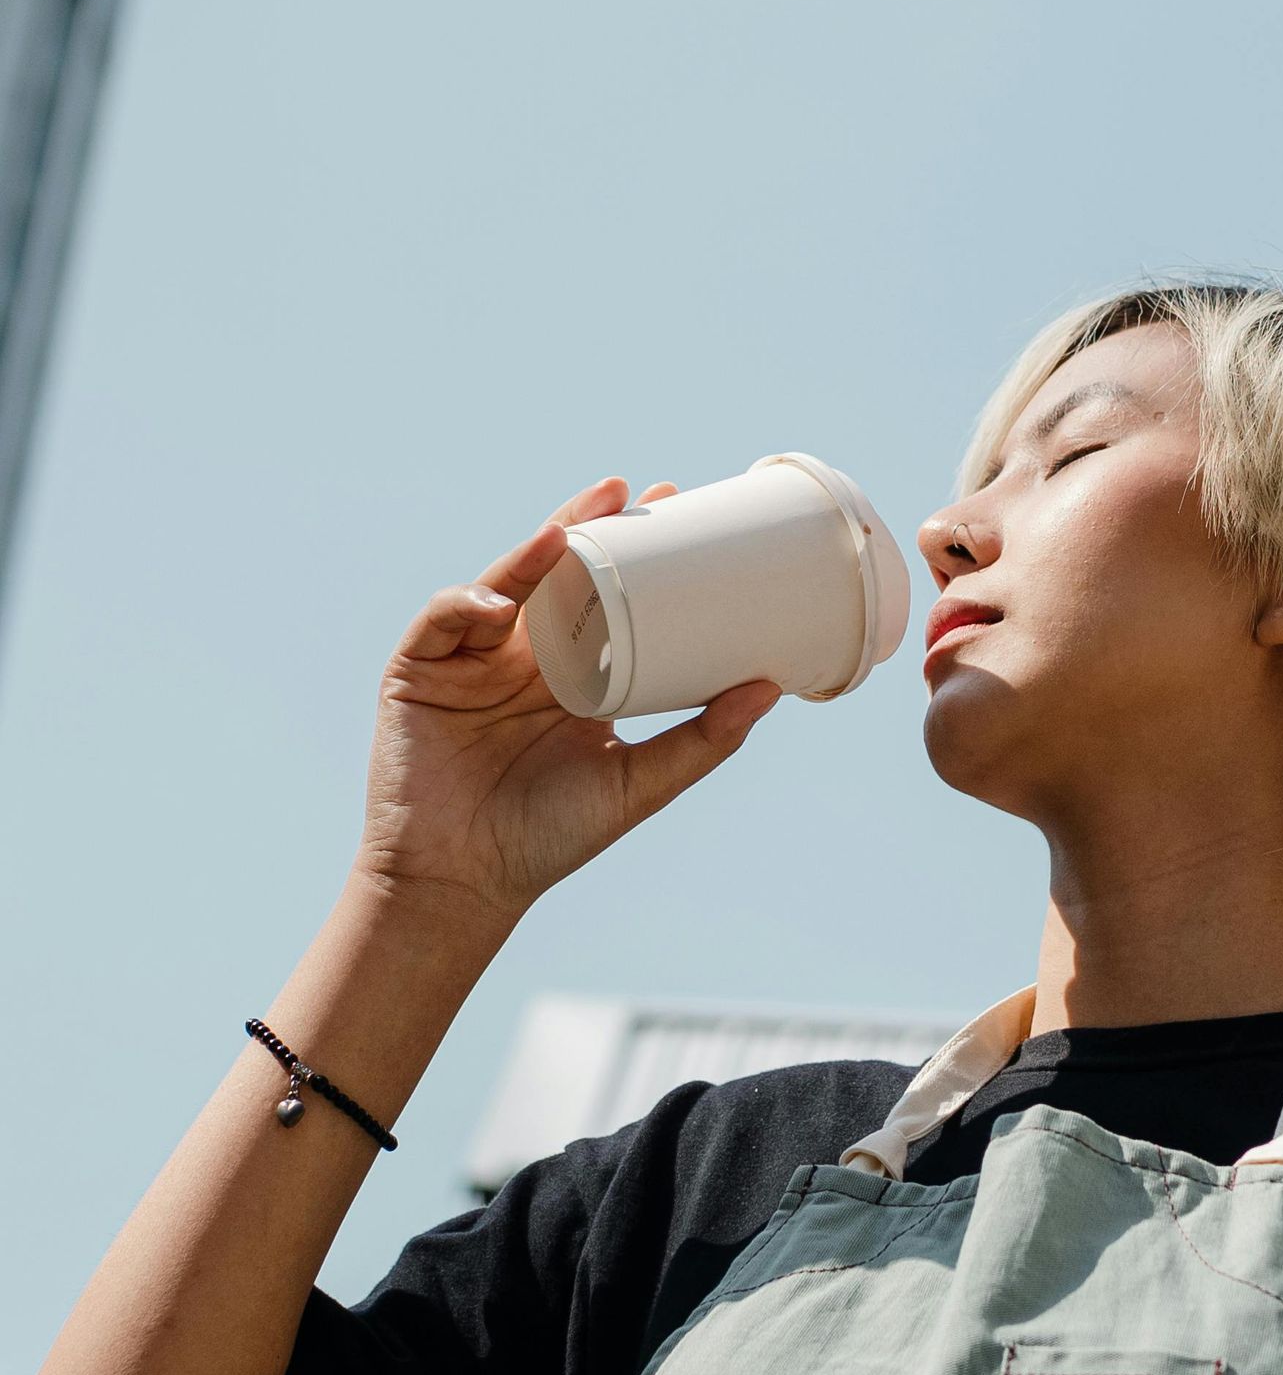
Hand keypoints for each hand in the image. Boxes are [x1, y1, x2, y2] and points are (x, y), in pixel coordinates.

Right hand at [355, 477, 778, 927]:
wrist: (463, 884)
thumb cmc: (549, 838)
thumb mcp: (637, 782)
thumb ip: (702, 739)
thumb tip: (772, 688)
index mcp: (572, 672)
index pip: (605, 594)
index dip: (633, 549)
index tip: (676, 505)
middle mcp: (521, 654)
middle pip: (555, 573)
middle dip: (585, 525)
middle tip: (626, 491)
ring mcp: (469, 659)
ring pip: (502, 583)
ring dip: (532, 551)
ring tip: (569, 530)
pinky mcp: (418, 671)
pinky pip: (443, 620)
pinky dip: (469, 602)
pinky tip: (502, 602)